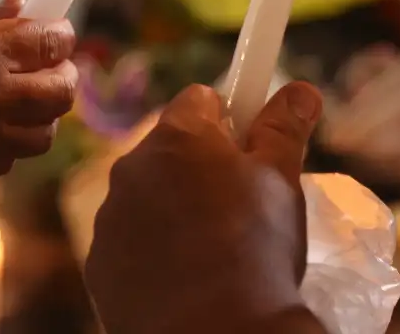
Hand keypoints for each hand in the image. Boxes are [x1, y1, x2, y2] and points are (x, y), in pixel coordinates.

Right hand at [0, 0, 78, 184]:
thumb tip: (24, 7)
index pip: (51, 42)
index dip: (61, 33)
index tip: (57, 29)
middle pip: (61, 92)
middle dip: (62, 73)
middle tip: (48, 62)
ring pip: (42, 134)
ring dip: (40, 113)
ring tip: (19, 95)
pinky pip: (8, 159)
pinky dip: (9, 141)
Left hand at [86, 84, 323, 333]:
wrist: (214, 330)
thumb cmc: (254, 246)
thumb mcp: (281, 181)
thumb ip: (283, 129)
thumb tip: (300, 89)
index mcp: (177, 136)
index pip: (200, 101)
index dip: (230, 121)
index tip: (249, 151)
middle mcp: (132, 167)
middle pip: (170, 150)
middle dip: (199, 168)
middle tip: (238, 206)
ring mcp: (110, 217)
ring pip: (147, 196)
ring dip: (173, 210)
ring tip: (212, 250)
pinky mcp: (99, 264)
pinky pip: (130, 242)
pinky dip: (152, 251)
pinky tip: (183, 279)